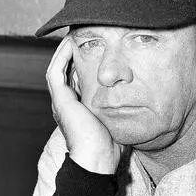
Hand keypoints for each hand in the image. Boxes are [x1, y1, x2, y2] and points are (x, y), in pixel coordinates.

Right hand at [46, 36, 122, 174]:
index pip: (77, 80)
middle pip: (66, 71)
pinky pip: (55, 71)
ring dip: (65, 51)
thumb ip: (123, 110)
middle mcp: (66, 104)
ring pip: (57, 68)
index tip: (96, 51)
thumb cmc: (111, 147)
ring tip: (76, 35)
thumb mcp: (118, 121)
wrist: (97, 160)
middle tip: (85, 37)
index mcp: (77, 109)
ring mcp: (61, 102)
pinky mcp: (61, 100)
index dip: (84, 64)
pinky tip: (71, 43)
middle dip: (74, 54)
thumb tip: (140, 102)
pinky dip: (61, 57)